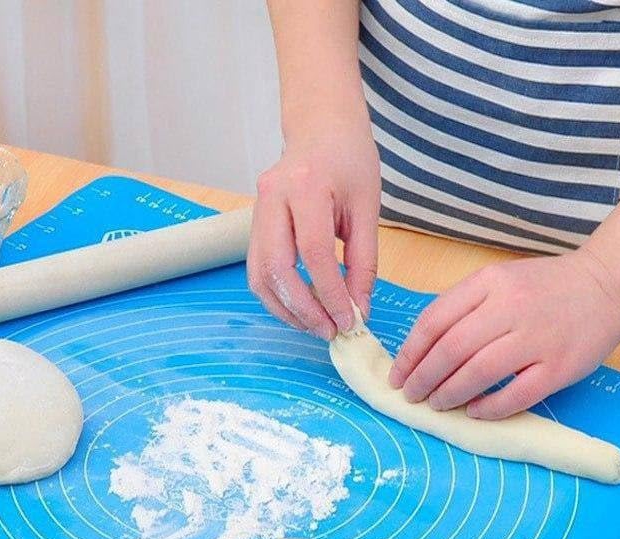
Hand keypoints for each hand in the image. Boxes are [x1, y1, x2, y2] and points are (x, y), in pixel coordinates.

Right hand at [247, 112, 379, 339]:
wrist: (320, 127)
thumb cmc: (348, 159)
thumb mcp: (367, 207)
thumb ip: (363, 261)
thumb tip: (359, 308)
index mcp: (305, 186)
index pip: (314, 252)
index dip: (331, 293)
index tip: (349, 320)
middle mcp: (271, 198)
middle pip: (278, 269)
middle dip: (304, 310)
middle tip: (330, 331)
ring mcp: (256, 211)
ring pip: (260, 276)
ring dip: (286, 309)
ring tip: (316, 325)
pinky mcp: (252, 226)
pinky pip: (258, 271)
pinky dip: (277, 297)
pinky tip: (301, 309)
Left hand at [388, 250, 619, 419]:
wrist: (609, 284)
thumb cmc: (544, 287)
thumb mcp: (498, 280)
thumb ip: (462, 307)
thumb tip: (420, 349)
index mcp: (489, 283)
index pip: (434, 321)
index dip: (410, 354)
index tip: (397, 375)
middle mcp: (511, 307)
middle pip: (451, 349)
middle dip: (423, 378)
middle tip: (412, 396)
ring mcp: (537, 338)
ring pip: (478, 372)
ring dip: (449, 394)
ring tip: (437, 405)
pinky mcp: (560, 367)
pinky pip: (516, 394)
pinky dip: (489, 408)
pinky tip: (474, 413)